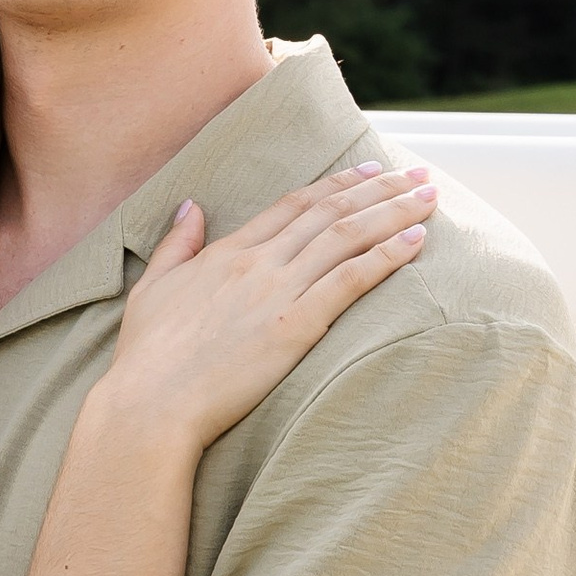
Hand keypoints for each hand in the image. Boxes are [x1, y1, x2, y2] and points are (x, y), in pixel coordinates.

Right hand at [102, 163, 437, 450]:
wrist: (150, 404)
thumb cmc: (145, 359)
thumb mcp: (152, 288)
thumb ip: (176, 245)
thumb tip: (191, 206)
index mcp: (227, 254)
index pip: (292, 206)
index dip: (335, 185)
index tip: (367, 171)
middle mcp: (257, 263)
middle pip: (329, 211)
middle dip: (378, 187)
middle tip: (415, 173)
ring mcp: (277, 292)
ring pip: (348, 236)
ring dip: (394, 211)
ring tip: (429, 194)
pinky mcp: (295, 326)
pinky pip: (351, 279)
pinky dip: (387, 255)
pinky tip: (416, 240)